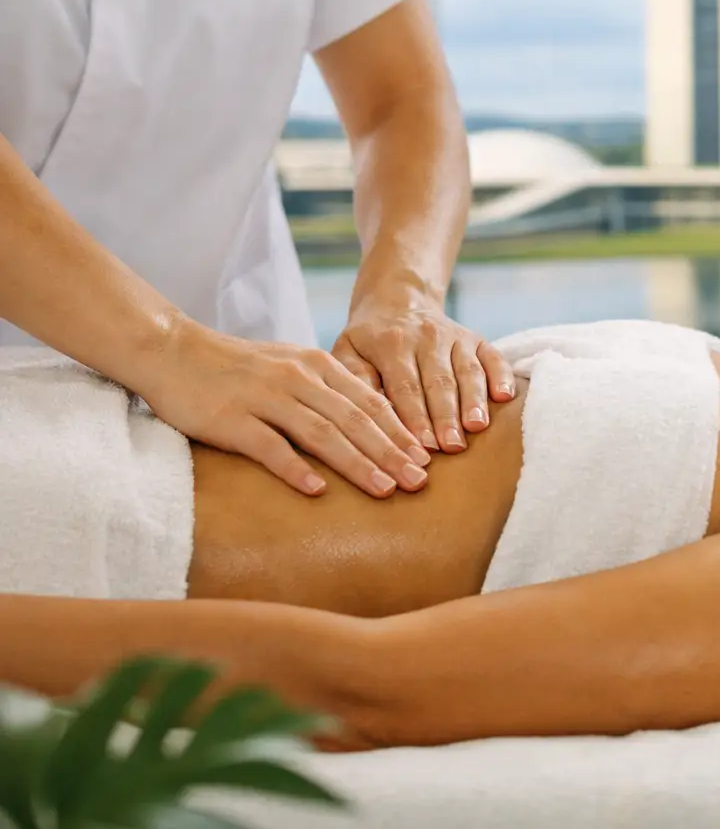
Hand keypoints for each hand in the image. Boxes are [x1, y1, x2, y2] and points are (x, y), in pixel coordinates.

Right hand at [135, 319, 432, 497]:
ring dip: (358, 463)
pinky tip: (318, 490)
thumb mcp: (290, 365)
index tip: (426, 458)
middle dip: (392, 452)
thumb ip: (327, 389)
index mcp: (316, 366)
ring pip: (322, 433)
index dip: (400, 430)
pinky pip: (269, 446)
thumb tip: (371, 422)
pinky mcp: (231, 419)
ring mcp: (264, 398)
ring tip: (385, 489)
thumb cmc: (236, 365)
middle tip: (419, 481)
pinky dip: (296, 468)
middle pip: (355, 420)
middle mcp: (297, 379)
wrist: (172, 350)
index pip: (369, 401)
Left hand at [331, 302, 514, 453]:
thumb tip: (368, 414)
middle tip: (451, 447)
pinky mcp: (476, 339)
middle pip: (439, 382)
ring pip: (467, 371)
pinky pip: (493, 357)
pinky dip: (502, 376)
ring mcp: (455, 336)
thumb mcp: (347, 353)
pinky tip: (505, 397)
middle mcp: (426, 336)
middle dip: (445, 416)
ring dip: (474, 400)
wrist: (396, 302)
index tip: (421, 447)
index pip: (405, 386)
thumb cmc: (368, 341)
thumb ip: (355, 380)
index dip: (414, 418)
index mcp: (391, 343)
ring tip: (477, 427)